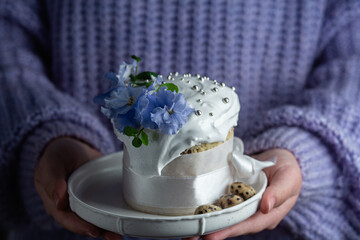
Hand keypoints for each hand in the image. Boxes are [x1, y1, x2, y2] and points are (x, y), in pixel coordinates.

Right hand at [34, 137, 121, 239]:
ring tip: (121, 235)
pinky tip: (125, 219)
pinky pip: (105, 208)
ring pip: (96, 218)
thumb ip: (53, 179)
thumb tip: (58, 200)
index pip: (66, 218)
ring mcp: (86, 203)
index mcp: (56, 203)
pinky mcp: (98, 197)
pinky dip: (114, 215)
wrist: (74, 147)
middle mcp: (71, 207)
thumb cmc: (59, 154)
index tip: (93, 230)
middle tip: (114, 237)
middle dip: (98, 231)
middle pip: (83, 223)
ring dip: (108, 228)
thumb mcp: (53, 163)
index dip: (79, 226)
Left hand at [184, 148, 301, 239]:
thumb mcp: (289, 178)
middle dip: (212, 232)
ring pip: (224, 217)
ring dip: (207, 223)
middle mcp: (253, 214)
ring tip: (188, 231)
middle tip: (190, 237)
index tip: (211, 236)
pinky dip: (209, 209)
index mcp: (268, 214)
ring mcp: (243, 206)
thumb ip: (279, 192)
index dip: (229, 231)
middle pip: (231, 225)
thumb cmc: (288, 169)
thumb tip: (265, 206)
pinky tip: (194, 213)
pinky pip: (222, 204)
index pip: (247, 225)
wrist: (281, 158)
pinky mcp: (235, 197)